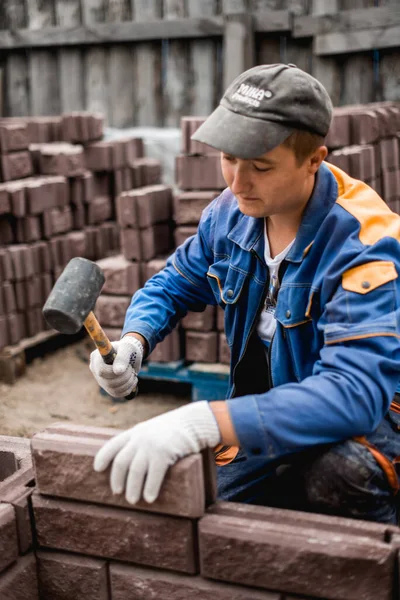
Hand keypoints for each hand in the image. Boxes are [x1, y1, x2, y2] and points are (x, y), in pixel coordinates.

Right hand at [89, 336, 143, 397]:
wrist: (131, 354)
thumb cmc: (128, 348)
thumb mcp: (127, 348)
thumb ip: (122, 358)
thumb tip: (118, 371)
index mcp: (96, 357)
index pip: (101, 371)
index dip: (114, 372)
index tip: (127, 367)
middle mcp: (95, 369)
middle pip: (108, 382)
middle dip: (125, 377)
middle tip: (131, 369)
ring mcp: (101, 380)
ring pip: (113, 389)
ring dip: (128, 383)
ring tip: (133, 373)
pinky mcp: (108, 387)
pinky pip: (116, 394)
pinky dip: (128, 389)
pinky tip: (132, 380)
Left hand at [93, 401, 220, 503]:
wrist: (193, 422)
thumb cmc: (174, 430)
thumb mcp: (152, 430)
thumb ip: (141, 441)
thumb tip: (130, 463)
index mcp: (135, 432)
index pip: (113, 444)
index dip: (103, 457)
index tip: (97, 469)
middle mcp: (140, 438)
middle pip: (121, 462)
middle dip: (117, 479)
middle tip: (117, 492)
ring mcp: (152, 445)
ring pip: (135, 471)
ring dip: (132, 488)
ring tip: (133, 500)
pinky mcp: (164, 453)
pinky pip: (153, 475)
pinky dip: (150, 488)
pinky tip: (150, 498)